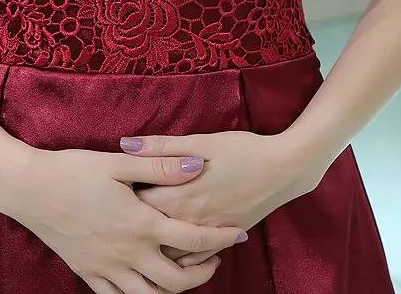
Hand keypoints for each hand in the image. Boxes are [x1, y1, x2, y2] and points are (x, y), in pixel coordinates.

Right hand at [0, 144, 247, 293]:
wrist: (28, 189)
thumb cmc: (73, 170)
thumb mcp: (118, 162)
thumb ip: (161, 165)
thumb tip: (198, 165)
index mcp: (139, 224)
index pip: (192, 240)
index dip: (220, 239)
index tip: (239, 234)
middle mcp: (126, 253)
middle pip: (177, 280)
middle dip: (203, 274)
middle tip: (216, 259)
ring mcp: (106, 268)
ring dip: (174, 288)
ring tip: (185, 271)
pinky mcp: (87, 273)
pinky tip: (145, 282)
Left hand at [119, 131, 325, 267]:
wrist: (284, 169)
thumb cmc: (242, 149)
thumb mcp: (201, 141)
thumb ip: (162, 147)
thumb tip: (126, 143)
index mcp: (180, 193)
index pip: (137, 202)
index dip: (123, 195)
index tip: (115, 185)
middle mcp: (190, 219)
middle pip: (149, 228)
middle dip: (134, 219)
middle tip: (122, 207)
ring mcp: (207, 234)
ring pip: (169, 250)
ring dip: (153, 242)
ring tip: (140, 229)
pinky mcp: (223, 239)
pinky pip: (194, 259)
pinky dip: (178, 257)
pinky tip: (170, 247)